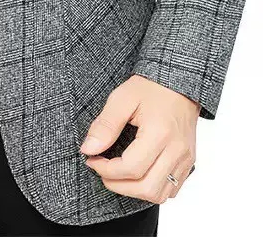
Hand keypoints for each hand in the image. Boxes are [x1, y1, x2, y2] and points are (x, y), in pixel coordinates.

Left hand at [81, 75, 199, 204]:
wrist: (179, 82)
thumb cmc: (151, 87)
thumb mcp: (122, 98)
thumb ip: (105, 125)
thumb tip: (88, 149)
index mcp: (160, 133)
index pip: (131, 168)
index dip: (106, 170)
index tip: (92, 160)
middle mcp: (176, 150)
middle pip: (146, 188)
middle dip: (118, 185)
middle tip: (102, 170)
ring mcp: (185, 159)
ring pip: (160, 195)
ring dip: (135, 191)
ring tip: (118, 175)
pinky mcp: (188, 162)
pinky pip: (172, 190)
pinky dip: (152, 189)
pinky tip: (138, 174)